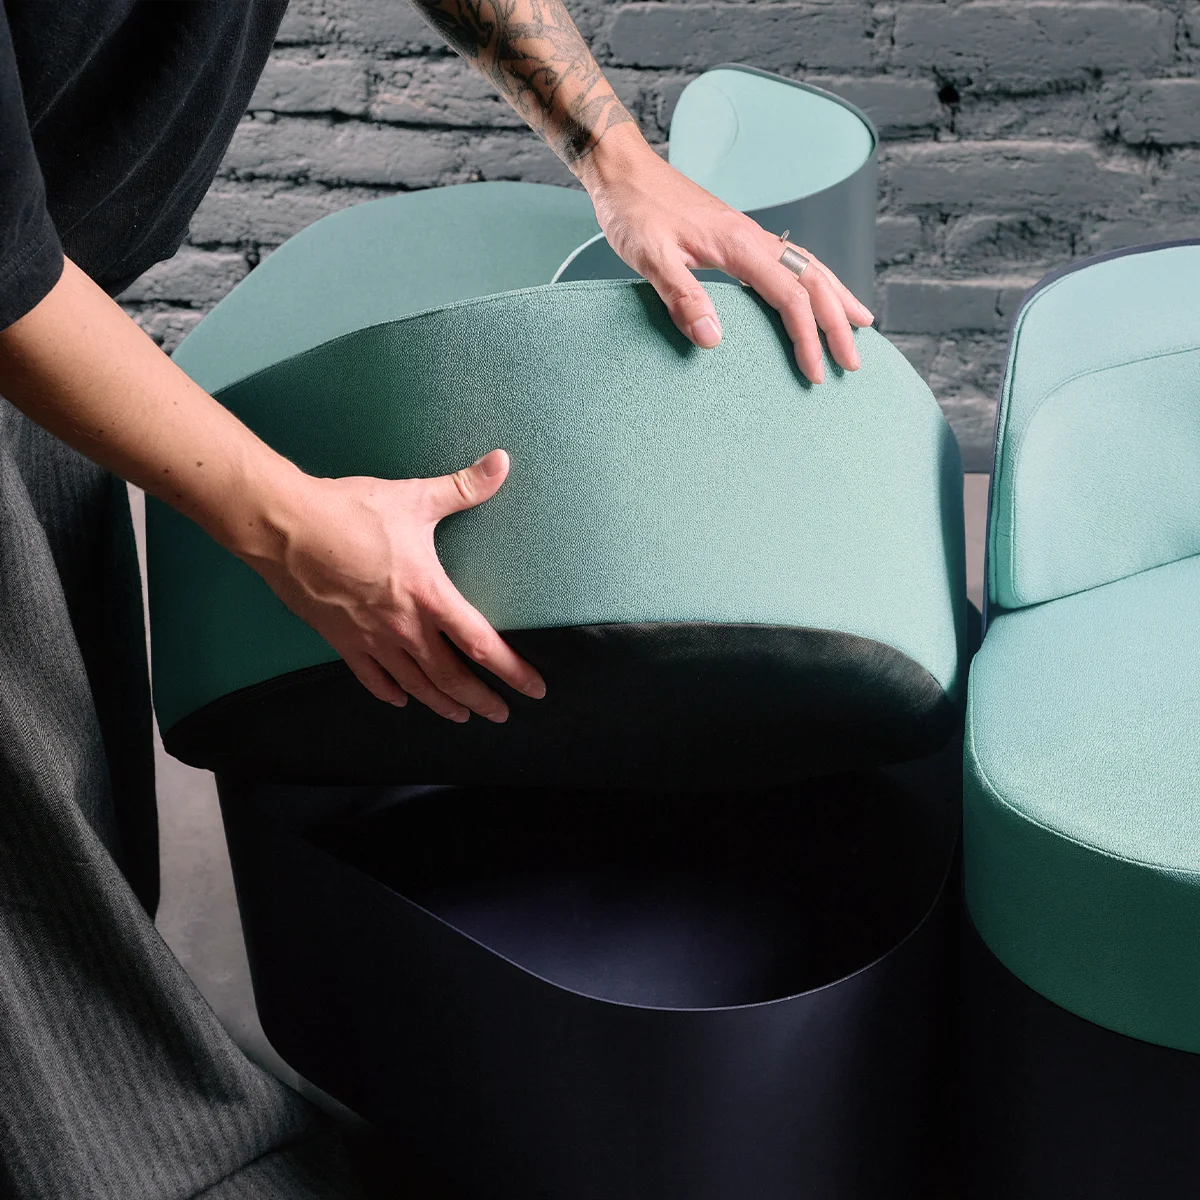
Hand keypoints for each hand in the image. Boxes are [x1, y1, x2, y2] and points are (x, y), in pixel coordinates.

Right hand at [247, 449, 545, 723]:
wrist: (285, 528)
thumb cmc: (350, 512)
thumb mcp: (414, 498)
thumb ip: (462, 487)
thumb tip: (502, 461)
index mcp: (429, 595)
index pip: (481, 645)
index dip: (512, 671)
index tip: (534, 690)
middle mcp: (403, 627)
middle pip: (450, 677)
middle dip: (480, 700)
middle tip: (500, 715)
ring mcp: (370, 638)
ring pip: (414, 685)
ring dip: (441, 703)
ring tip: (461, 715)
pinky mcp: (340, 640)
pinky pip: (370, 677)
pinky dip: (389, 692)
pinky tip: (400, 700)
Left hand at [574, 128, 874, 383]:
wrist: (623, 171)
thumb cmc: (633, 211)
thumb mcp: (650, 258)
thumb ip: (682, 298)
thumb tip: (714, 339)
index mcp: (738, 245)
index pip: (790, 297)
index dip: (807, 338)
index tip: (815, 374)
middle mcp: (752, 237)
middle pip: (814, 280)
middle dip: (839, 323)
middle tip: (854, 362)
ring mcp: (748, 234)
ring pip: (809, 265)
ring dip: (836, 298)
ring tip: (861, 325)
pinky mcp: (738, 236)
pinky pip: (790, 259)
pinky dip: (813, 280)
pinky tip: (815, 293)